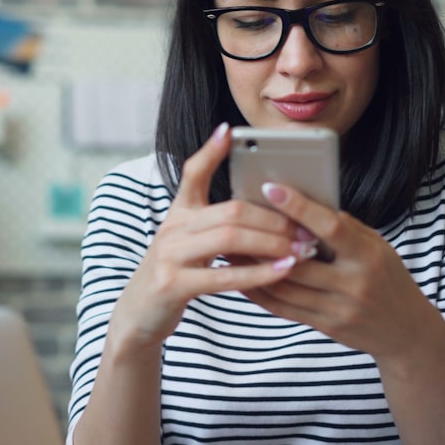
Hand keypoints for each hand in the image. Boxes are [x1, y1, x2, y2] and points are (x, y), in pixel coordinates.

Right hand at [105, 125, 305, 354]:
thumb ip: (215, 223)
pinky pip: (224, 276)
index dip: (211, 151)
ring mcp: (169, 255)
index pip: (193, 173)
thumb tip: (261, 209)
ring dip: (272, 243)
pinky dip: (259, 273)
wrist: (138, 314)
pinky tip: (283, 270)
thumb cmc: (174, 275)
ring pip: (229, 238)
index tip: (230, 130)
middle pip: (230, 210)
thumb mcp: (186, 241)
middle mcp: (172, 228)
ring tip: (302, 249)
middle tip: (306, 228)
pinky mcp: (173, 284)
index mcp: (178, 214)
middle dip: (274, 218)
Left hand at [240, 183, 444, 361]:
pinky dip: (257, 291)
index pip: (330, 227)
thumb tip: (301, 203)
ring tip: (229, 246)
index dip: (299, 207)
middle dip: (262, 241)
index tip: (270, 187)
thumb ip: (342, 229)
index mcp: (368, 256)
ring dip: (251, 266)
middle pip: (298, 260)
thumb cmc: (387, 277)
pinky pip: (282, 308)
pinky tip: (240, 275)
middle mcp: (354, 284)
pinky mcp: (324, 326)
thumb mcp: (376, 246)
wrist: (406, 331)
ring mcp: (338, 309)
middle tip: (232, 219)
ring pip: (283, 285)